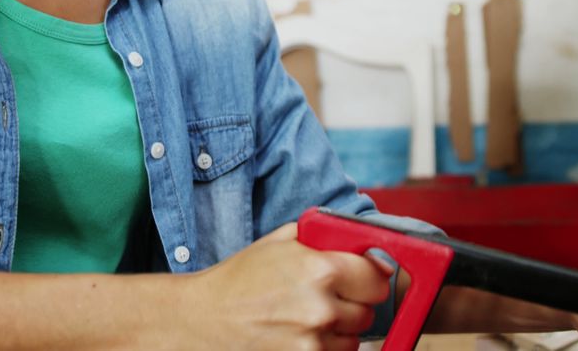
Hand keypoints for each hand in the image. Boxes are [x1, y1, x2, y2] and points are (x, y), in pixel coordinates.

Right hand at [181, 223, 393, 349]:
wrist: (200, 320)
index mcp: (320, 269)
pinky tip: (298, 336)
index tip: (363, 279)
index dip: (370, 277)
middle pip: (368, 312)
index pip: (377, 278)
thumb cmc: (237, 280)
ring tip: (305, 320)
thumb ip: (321, 237)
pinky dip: (323, 348)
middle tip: (327, 300)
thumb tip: (359, 239)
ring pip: (354, 340)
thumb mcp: (277, 242)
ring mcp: (312, 341)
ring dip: (338, 331)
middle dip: (352, 305)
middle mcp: (321, 308)